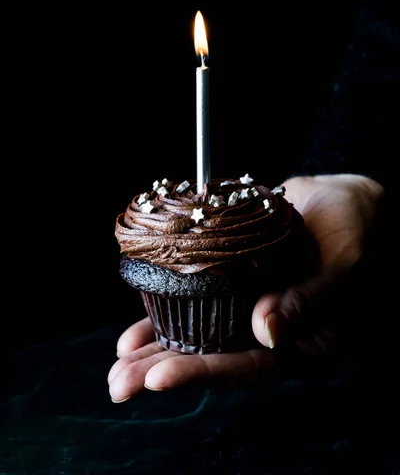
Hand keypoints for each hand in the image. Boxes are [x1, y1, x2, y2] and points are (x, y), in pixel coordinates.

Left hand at [108, 174, 383, 401]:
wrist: (341, 196)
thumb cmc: (355, 230)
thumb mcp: (341, 266)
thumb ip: (306, 302)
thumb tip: (266, 333)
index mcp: (304, 342)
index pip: (251, 365)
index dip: (203, 371)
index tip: (158, 378)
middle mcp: (272, 332)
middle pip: (215, 358)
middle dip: (165, 370)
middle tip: (120, 384)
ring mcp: (249, 308)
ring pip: (199, 335)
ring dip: (157, 350)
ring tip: (118, 366)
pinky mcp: (233, 284)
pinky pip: (196, 304)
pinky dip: (164, 315)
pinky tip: (134, 332)